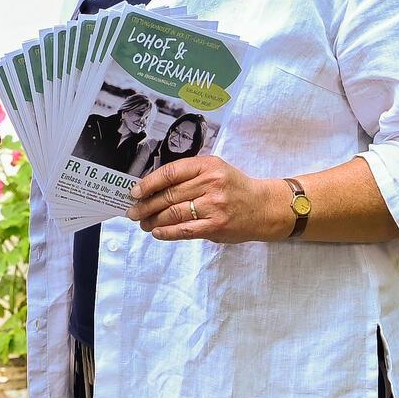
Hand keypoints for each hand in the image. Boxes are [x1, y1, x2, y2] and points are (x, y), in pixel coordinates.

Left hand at [125, 155, 292, 242]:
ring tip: (143, 223)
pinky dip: (167, 232)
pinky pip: (184, 230)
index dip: (148, 183)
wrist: (264, 207)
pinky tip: (157, 232)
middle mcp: (210, 183)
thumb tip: (152, 187)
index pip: (170, 173)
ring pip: (173, 213)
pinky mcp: (216, 225)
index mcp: (207, 166)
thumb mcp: (214, 170)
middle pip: (168, 195)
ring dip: (153, 220)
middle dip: (145, 205)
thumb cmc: (234, 188)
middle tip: (133, 212)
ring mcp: (214, 206)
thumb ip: (188, 176)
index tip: (135, 192)